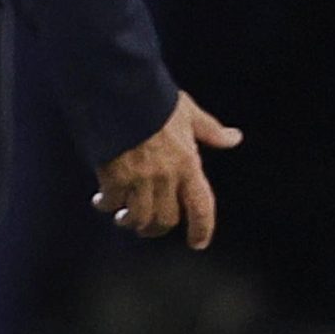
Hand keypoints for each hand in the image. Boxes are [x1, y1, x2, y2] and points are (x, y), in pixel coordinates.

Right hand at [92, 91, 242, 248]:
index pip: (202, 206)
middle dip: (156, 229)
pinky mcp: (114, 175)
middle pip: (166, 219)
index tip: (197, 243)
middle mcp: (166, 177)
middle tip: (147, 229)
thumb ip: (211, 131)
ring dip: (131, 222)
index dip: (202, 229)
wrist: (120, 90)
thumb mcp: (188, 113)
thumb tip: (234, 138)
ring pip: (139, 217)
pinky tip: (100, 201)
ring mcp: (139, 178)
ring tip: (123, 219)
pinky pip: (112, 202)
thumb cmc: (155, 99)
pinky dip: (106, 205)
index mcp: (189, 164)